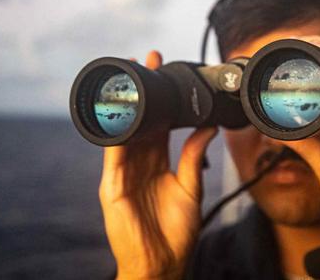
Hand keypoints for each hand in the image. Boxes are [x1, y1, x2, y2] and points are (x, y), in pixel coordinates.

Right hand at [99, 51, 217, 278]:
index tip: (166, 72)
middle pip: (141, 121)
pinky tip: (121, 111)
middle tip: (150, 60)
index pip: (158, 123)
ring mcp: (123, 174)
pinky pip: (114, 156)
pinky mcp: (112, 187)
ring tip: (133, 75)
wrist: (164, 262)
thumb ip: (194, 156)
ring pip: (125, 132)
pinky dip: (116, 134)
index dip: (162, 99)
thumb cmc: (176, 230)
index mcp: (156, 163)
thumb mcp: (190, 187)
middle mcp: (138, 164)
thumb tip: (207, 125)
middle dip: (144, 91)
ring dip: (128, 104)